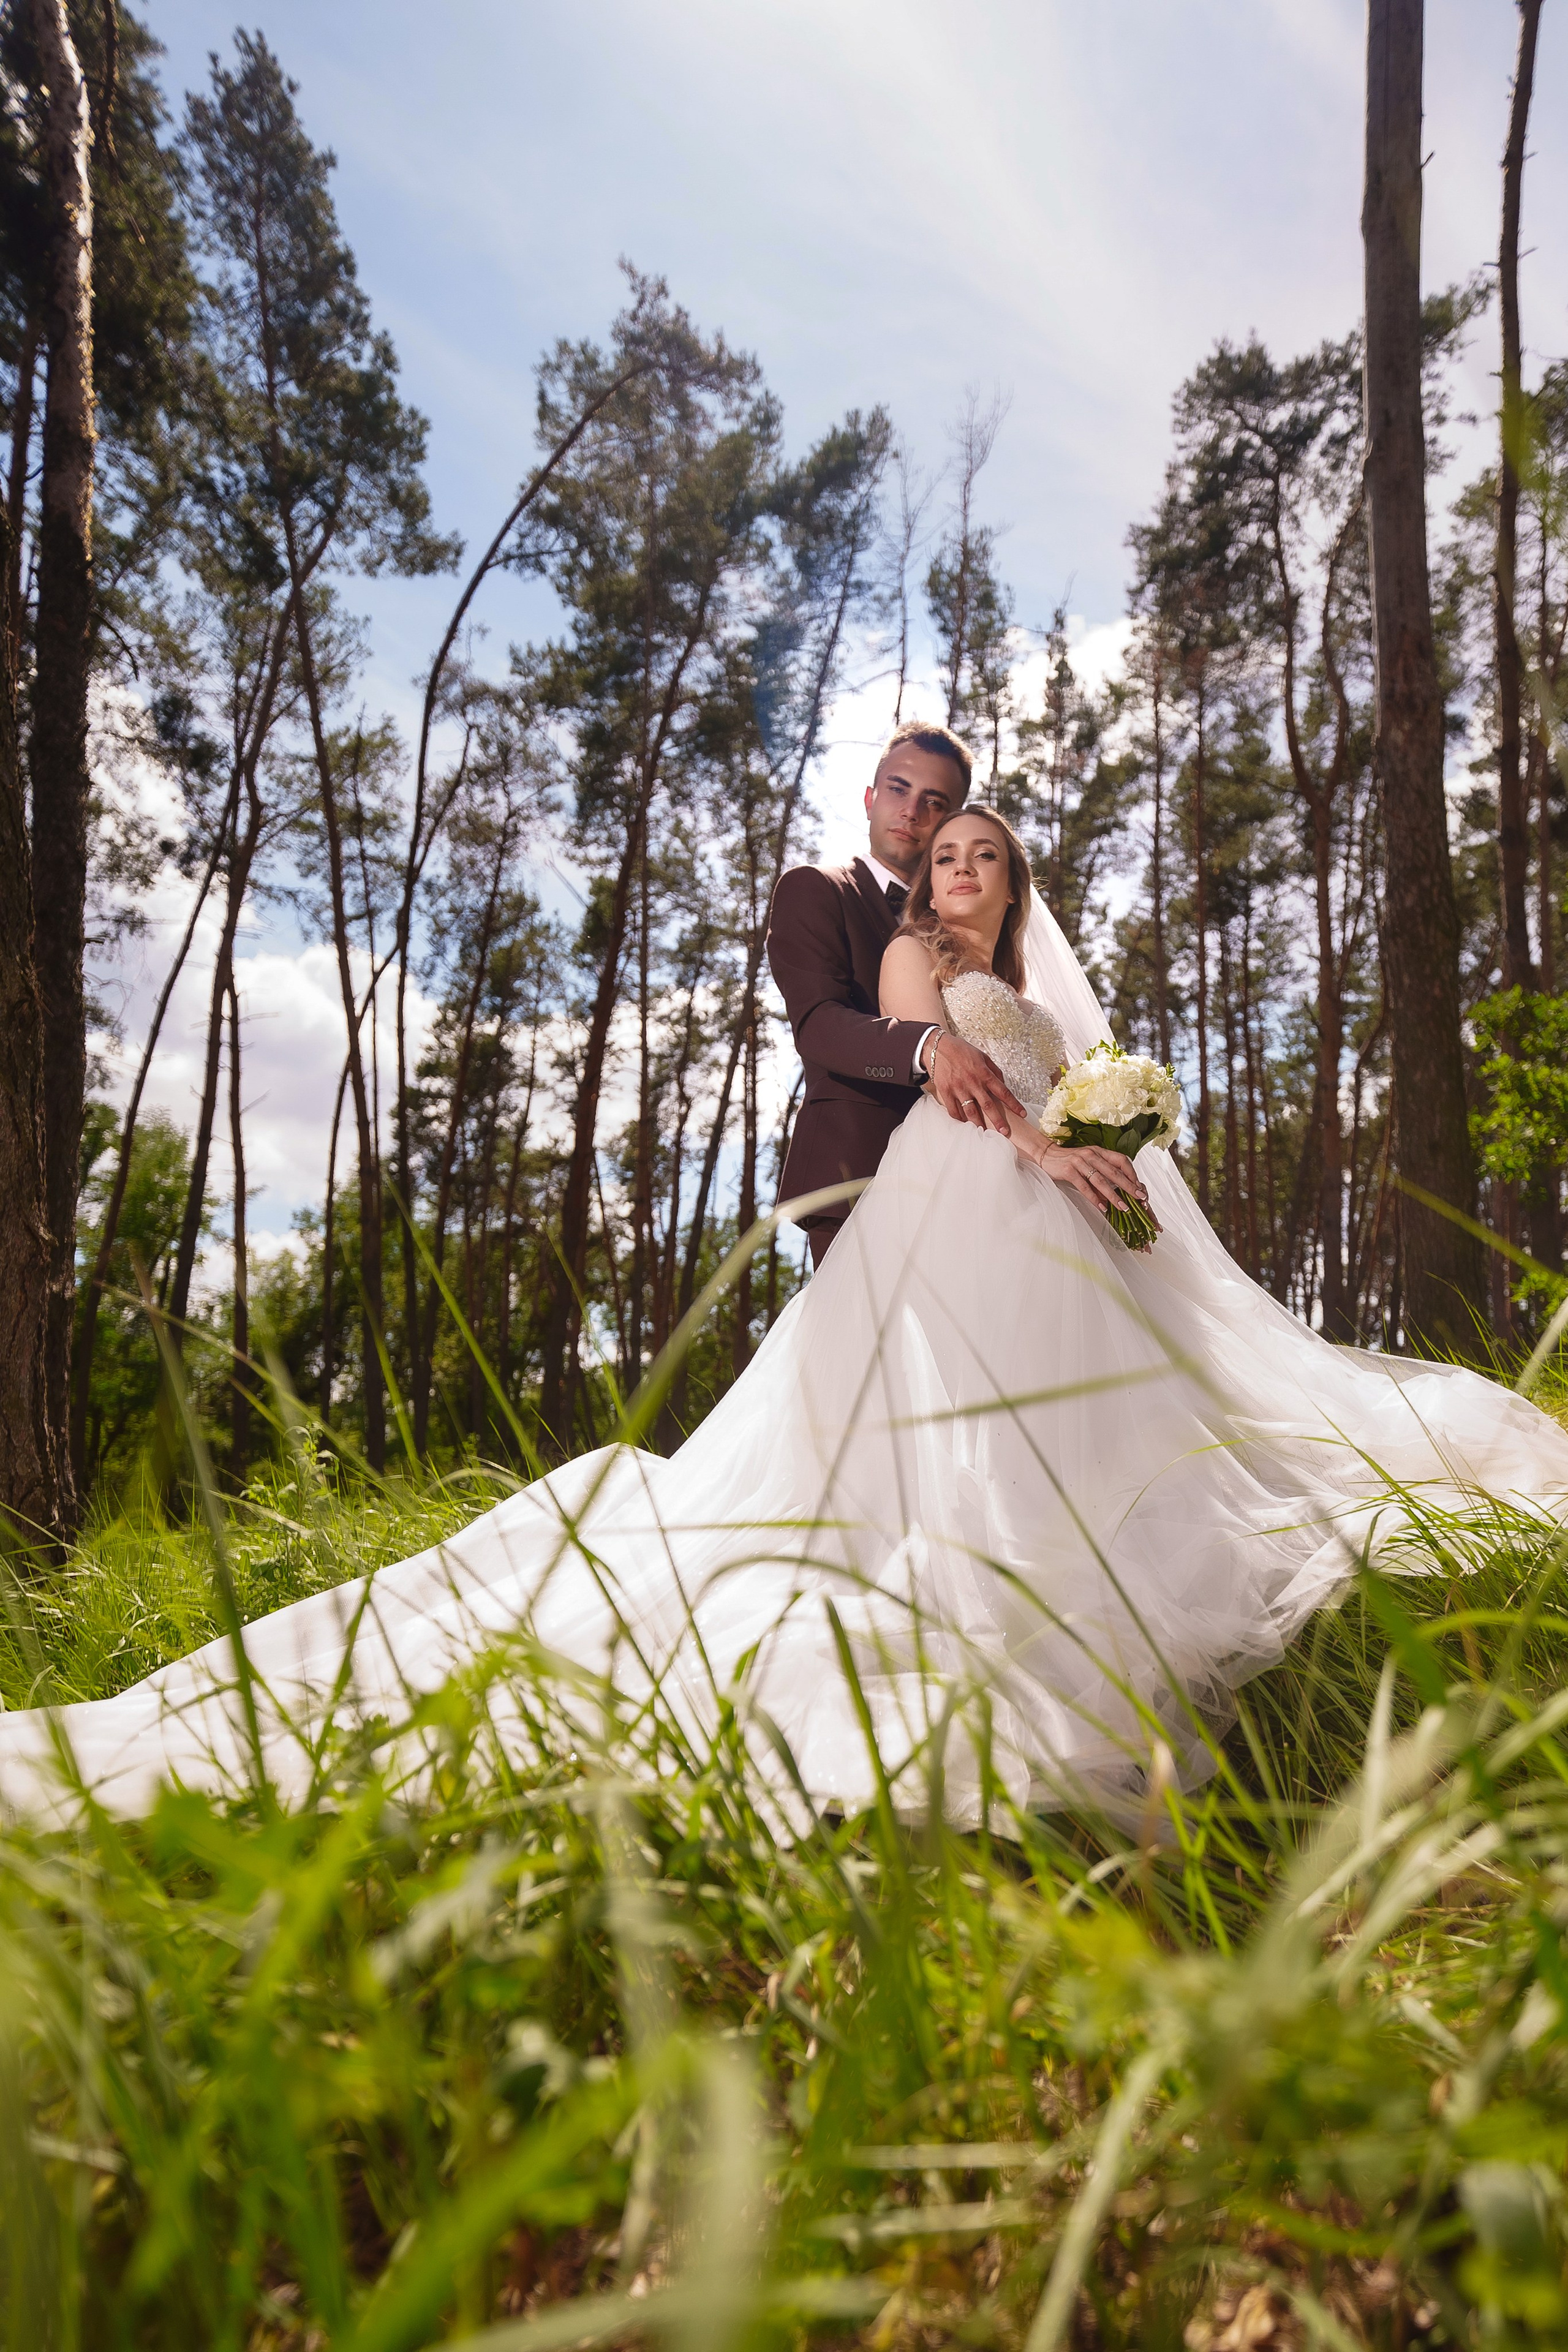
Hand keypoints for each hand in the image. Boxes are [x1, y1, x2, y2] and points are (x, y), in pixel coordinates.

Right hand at [926, 1031, 1024, 1132]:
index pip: (1003, 1092)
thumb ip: (994, 1070)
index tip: (1022, 1113)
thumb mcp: (982, 1056)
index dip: (1014, 1104)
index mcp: (984, 1073)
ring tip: (983, 1133)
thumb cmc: (961, 1050)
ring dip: (978, 1123)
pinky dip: (959, 1118)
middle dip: (998, 1120)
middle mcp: (973, 1082)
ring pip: (970, 1110)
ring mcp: (959, 1088)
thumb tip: (1002, 1083)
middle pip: (988, 1105)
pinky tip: (964, 1124)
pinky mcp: (946, 1091)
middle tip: (1004, 1132)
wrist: (937, 1047)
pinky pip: (953, 1109)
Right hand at [1034, 1141, 1161, 1233]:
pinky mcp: (1069, 1170)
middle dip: (1129, 1187)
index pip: (1122, 1160)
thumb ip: (1102, 1174)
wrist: (1047, 1154)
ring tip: (1123, 1207)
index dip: (1132, 1174)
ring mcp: (1080, 1162)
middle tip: (1139, 1198)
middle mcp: (1091, 1154)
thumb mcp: (1088, 1163)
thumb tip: (1116, 1192)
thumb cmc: (1070, 1160)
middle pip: (1114, 1172)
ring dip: (1114, 1195)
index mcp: (1099, 1151)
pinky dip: (1094, 1198)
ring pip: (1101, 1180)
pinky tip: (1102, 1207)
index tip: (1139, 1187)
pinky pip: (1084, 1186)